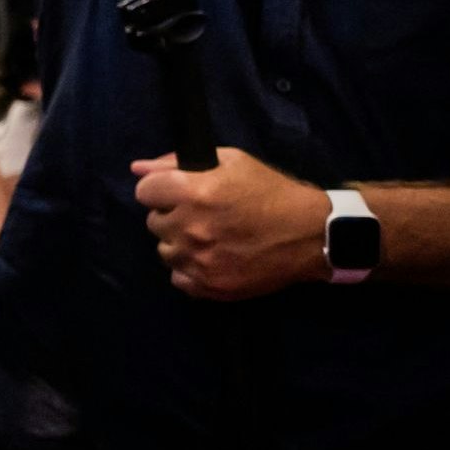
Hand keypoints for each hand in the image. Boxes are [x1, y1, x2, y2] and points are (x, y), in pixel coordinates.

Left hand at [132, 146, 330, 298]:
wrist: (312, 235)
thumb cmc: (272, 192)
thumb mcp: (233, 163)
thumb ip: (176, 163)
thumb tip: (137, 168)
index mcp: (195, 192)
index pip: (144, 192)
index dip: (161, 190)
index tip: (180, 193)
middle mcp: (190, 228)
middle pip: (154, 222)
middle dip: (173, 216)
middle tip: (204, 215)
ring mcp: (198, 260)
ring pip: (165, 250)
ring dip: (181, 243)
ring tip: (212, 237)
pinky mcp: (207, 285)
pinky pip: (178, 277)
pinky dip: (191, 269)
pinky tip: (215, 258)